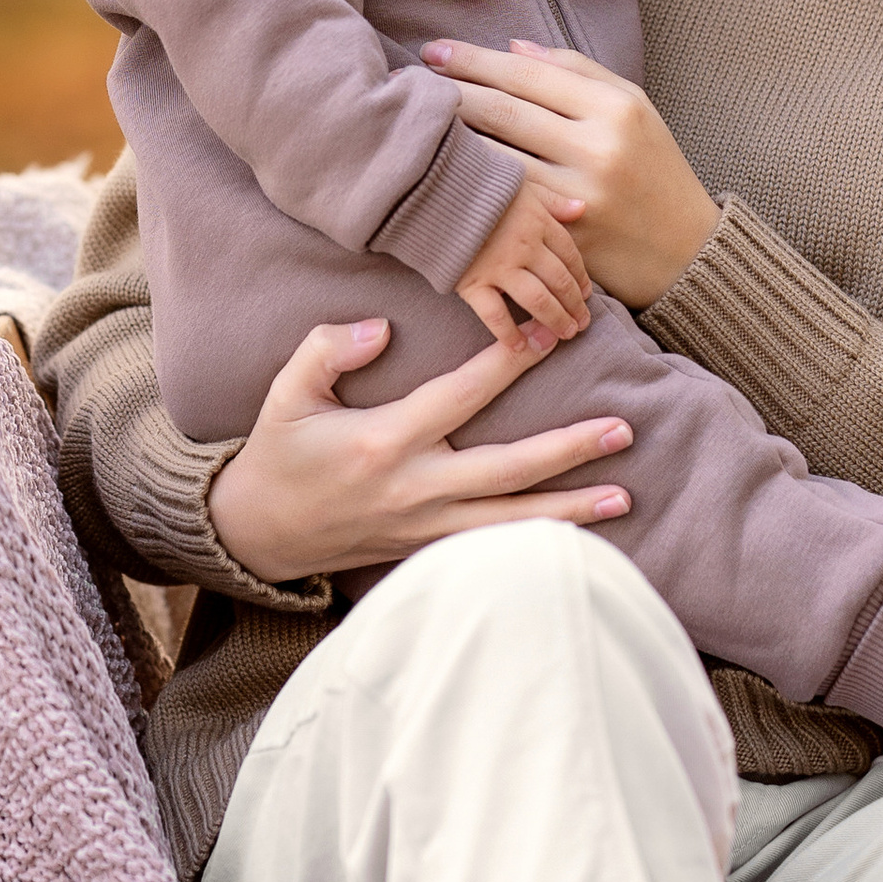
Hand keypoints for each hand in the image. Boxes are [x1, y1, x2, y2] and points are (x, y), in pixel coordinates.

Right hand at [205, 315, 633, 586]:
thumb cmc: (278, 457)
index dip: (506, 366)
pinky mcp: (427, 552)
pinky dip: (537, 543)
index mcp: (382, 443)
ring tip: (625, 497)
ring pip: (510, 522)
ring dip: (570, 511)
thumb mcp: (285, 394)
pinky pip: (492, 547)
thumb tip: (380, 329)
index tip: (548, 337)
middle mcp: (413, 490)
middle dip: (567, 450)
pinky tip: (581, 538)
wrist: (257, 536)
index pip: (458, 398)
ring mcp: (424, 529)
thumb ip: (327, 350)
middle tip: (622, 429)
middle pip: (505, 471)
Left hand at [420, 42, 717, 308]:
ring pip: (496, 160)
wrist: (685, 251)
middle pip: (505, 113)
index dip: (474, 60)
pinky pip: (506, 205)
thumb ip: (577, 72)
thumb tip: (511, 48)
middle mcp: (599, 150)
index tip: (434, 51)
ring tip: (415, 122)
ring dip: (450, 140)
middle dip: (451, 92)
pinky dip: (472, 186)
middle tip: (409, 81)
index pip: (529, 75)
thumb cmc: (653, 169)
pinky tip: (443, 172)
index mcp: (617, 108)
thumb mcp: (633, 108)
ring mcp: (580, 199)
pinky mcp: (566, 239)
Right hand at [457, 175, 591, 350]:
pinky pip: (495, 315)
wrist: (433, 190)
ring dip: (555, 321)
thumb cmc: (479, 185)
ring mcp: (499, 267)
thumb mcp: (523, 185)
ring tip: (564, 335)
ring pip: (538, 301)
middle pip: (559, 281)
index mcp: (538, 222)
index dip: (581, 278)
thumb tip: (581, 209)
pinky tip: (519, 347)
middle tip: (582, 324)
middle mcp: (524, 246)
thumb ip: (553, 200)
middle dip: (574, 305)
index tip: (587, 294)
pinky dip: (508, 334)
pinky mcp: (472, 282)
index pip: (570, 255)